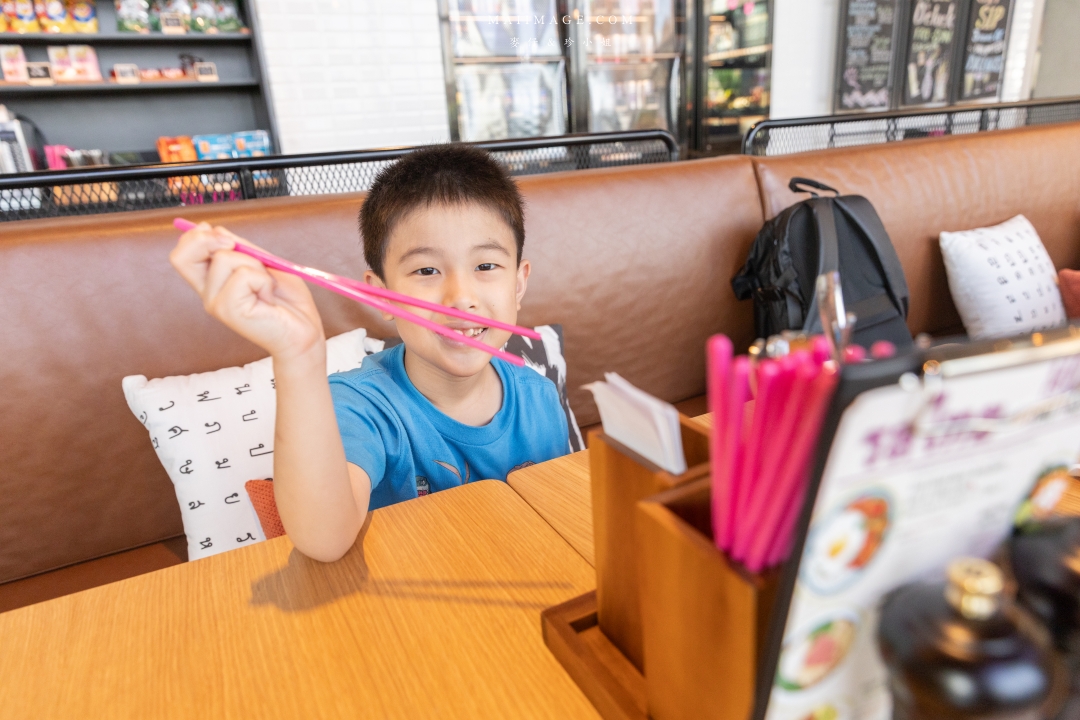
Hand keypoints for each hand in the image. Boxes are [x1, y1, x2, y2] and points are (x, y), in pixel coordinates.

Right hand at [169, 223, 324, 362]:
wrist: (303, 329)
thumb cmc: (286, 299)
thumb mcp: (263, 263)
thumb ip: (240, 249)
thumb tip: (215, 230)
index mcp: (213, 281)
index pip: (182, 254)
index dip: (196, 237)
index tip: (224, 236)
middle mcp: (208, 293)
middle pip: (180, 256)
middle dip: (206, 240)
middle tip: (235, 246)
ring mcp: (216, 303)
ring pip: (224, 258)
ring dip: (254, 263)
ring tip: (266, 284)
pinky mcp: (228, 311)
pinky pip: (244, 275)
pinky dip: (263, 279)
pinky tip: (268, 297)